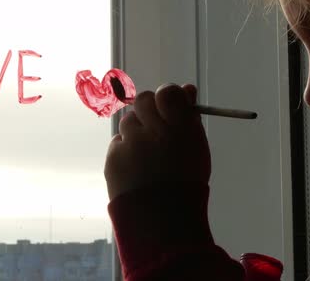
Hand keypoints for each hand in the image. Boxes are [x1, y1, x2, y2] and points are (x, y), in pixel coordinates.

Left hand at [104, 83, 210, 199]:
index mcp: (180, 128)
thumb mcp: (196, 147)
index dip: (166, 97)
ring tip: (146, 154)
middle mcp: (153, 130)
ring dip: (136, 131)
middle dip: (148, 109)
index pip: (167, 92)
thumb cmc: (185, 181)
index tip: (167, 106)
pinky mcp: (113, 156)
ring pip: (128, 121)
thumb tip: (185, 90)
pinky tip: (135, 167)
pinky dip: (125, 149)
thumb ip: (189, 117)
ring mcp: (130, 143)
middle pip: (143, 100)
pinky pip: (118, 142)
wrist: (161, 219)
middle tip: (153, 125)